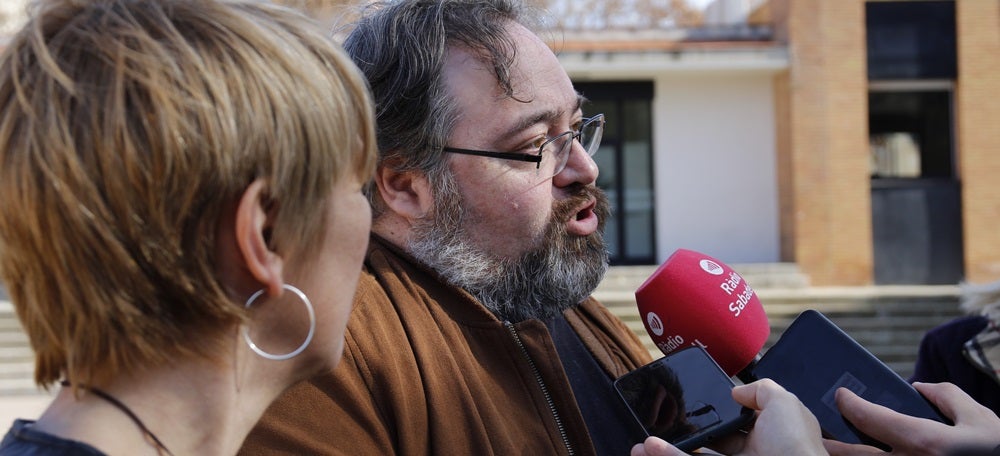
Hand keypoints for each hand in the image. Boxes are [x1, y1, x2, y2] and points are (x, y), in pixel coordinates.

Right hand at [630, 379, 825, 455]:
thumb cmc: (797, 447)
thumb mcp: (786, 403)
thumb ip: (762, 389)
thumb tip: (737, 391)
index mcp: (770, 435)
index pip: (741, 422)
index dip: (720, 414)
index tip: (696, 406)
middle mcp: (751, 454)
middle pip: (712, 442)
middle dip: (686, 435)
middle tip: (664, 427)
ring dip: (666, 450)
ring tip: (641, 446)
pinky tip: (648, 448)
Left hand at [825, 382, 999, 455]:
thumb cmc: (996, 450)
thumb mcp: (979, 419)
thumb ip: (946, 396)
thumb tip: (918, 388)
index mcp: (926, 443)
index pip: (870, 419)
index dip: (849, 404)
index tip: (841, 395)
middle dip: (831, 444)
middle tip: (814, 432)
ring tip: (828, 450)